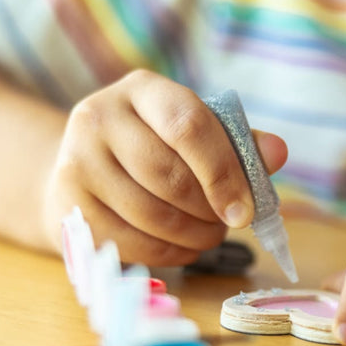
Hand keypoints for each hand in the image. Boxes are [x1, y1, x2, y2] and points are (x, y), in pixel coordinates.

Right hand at [43, 70, 287, 264]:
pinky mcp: (67, 206)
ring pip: (151, 215)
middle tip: (230, 223)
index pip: (188, 125)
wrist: (86, 171)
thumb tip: (278, 152)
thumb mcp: (197, 134)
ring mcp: (76, 162)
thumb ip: (240, 143)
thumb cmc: (157, 150)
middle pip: (169, 176)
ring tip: (209, 235)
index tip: (247, 210)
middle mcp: (99, 117)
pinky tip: (183, 248)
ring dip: (194, 237)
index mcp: (142, 90)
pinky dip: (169, 255)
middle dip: (210, 211)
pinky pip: (131, 243)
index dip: (224, 172)